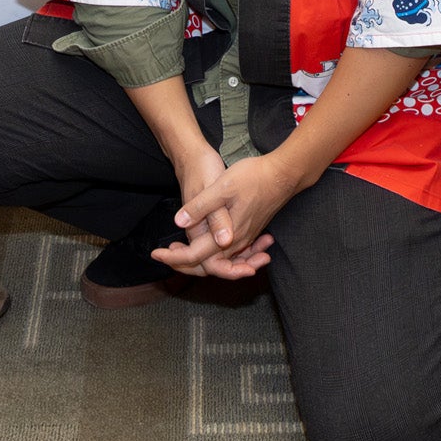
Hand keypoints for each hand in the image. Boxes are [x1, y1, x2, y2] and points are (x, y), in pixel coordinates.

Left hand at [157, 153, 300, 279]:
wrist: (284, 174)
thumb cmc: (254, 177)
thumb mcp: (223, 187)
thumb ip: (201, 207)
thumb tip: (179, 222)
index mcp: (227, 234)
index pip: (195, 257)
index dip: (173, 258)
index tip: (155, 254)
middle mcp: (236, 242)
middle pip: (207, 265)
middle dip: (184, 264)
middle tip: (165, 254)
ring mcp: (245, 238)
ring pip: (219, 260)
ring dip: (199, 259)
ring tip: (178, 250)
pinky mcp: (250, 231)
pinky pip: (231, 252)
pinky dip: (215, 253)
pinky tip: (207, 243)